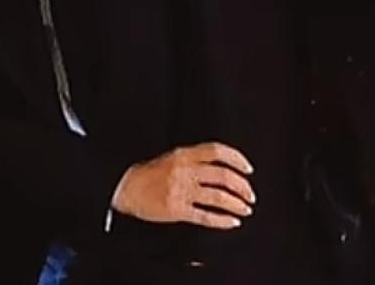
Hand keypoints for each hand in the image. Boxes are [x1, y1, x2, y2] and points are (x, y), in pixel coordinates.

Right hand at [111, 142, 254, 228]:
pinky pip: (206, 216)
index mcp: (183, 154)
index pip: (216, 151)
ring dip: (237, 204)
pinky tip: (232, 222)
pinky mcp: (176, 209)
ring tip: (245, 210)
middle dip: (242, 187)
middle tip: (250, 195)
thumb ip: (194, 160)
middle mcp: (184, 171)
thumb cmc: (148, 174)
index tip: (248, 169)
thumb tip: (223, 168)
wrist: (124, 189)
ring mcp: (180, 190)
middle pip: (223, 176)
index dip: (237, 159)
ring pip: (218, 197)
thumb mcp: (171, 158)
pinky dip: (222, 221)